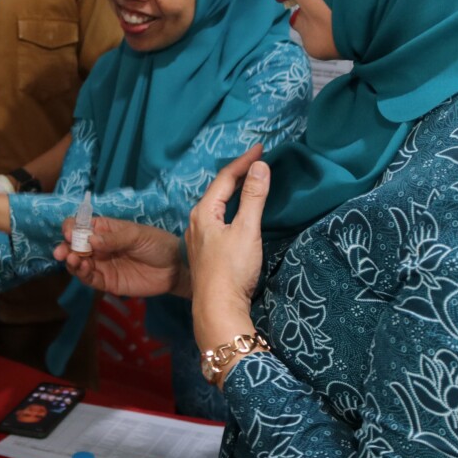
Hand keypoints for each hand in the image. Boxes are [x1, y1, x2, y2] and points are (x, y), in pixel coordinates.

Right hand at [54, 217, 188, 298]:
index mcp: (105, 229)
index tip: (70, 233)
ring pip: (79, 263)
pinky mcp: (108, 282)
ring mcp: (103, 265)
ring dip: (72, 262)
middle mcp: (100, 247)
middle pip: (75, 246)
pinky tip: (83, 269)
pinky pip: (90, 279)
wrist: (176, 268)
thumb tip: (90, 239)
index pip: (81, 226)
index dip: (72, 228)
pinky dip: (82, 275)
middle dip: (66, 248)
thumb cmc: (158, 244)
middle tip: (62, 252)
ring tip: (74, 260)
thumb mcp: (137, 236)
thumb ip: (114, 238)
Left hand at [187, 145, 267, 321]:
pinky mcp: (206, 252)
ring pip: (217, 205)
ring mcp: (199, 238)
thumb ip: (254, 198)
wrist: (218, 310)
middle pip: (218, 190)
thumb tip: (260, 167)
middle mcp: (196, 222)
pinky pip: (218, 219)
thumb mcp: (247, 230)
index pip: (225, 178)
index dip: (244, 161)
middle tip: (257, 160)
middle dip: (238, 173)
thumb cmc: (232, 270)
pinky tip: (238, 213)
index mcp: (204, 212)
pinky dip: (231, 207)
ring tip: (249, 180)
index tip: (261, 147)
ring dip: (233, 190)